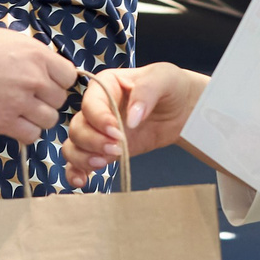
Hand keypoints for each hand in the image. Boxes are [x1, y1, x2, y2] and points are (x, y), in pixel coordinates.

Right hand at [0, 27, 79, 144]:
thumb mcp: (4, 39)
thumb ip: (29, 54)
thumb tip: (43, 66)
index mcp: (36, 54)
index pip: (69, 76)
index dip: (57, 81)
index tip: (45, 84)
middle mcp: (34, 78)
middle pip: (60, 100)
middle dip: (45, 100)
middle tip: (26, 98)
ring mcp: (20, 102)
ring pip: (49, 120)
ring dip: (36, 118)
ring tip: (17, 111)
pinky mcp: (5, 123)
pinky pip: (31, 135)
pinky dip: (24, 132)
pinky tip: (10, 122)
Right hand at [66, 62, 206, 185]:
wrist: (184, 110)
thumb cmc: (171, 87)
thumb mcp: (163, 78)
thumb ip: (146, 92)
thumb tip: (131, 119)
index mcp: (105, 85)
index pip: (90, 104)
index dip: (99, 120)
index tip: (116, 132)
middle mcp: (97, 108)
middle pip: (78, 127)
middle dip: (93, 141)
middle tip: (117, 149)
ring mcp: (98, 131)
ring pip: (74, 145)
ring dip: (84, 157)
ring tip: (104, 163)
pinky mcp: (104, 150)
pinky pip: (80, 161)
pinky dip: (76, 171)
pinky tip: (83, 181)